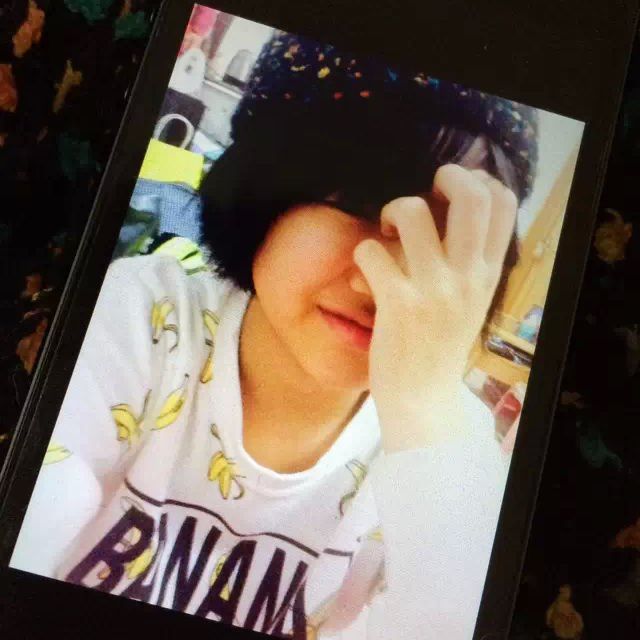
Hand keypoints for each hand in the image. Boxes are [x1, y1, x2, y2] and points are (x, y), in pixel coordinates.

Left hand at [353, 165, 517, 451]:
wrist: (423, 399)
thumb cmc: (439, 347)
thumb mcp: (469, 302)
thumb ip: (466, 263)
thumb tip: (444, 217)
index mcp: (488, 274)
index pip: (505, 204)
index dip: (481, 181)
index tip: (456, 191)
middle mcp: (467, 277)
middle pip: (472, 196)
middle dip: (447, 177)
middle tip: (427, 193)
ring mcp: (433, 289)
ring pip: (413, 213)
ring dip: (393, 211)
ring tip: (388, 232)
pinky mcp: (397, 304)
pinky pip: (372, 251)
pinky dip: (363, 253)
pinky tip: (366, 272)